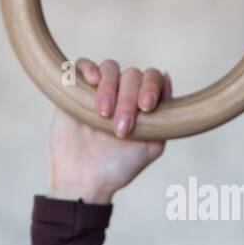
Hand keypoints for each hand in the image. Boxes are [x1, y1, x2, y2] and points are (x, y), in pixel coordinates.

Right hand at [46, 58, 172, 203]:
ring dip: (110, 88)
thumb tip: (168, 78)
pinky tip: (93, 82)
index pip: (152, 78)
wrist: (84, 179)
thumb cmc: (119, 166)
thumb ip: (164, 117)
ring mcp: (98, 89)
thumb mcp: (151, 146)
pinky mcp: (75, 89)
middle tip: (121, 127)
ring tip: (104, 114)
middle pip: (132, 75)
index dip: (152, 86)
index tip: (146, 107)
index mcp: (141, 102)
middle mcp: (122, 92)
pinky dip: (89, 68)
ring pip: (110, 68)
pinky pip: (82, 65)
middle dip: (128, 99)